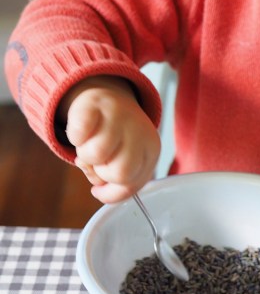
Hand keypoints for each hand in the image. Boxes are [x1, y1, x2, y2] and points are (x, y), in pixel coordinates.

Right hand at [60, 76, 160, 203]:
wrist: (107, 100)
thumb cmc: (116, 139)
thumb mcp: (125, 161)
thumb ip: (116, 181)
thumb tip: (99, 188)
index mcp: (151, 149)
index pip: (133, 184)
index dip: (111, 193)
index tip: (99, 190)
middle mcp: (140, 131)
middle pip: (119, 173)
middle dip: (102, 174)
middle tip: (99, 161)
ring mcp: (119, 115)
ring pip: (97, 155)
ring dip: (86, 156)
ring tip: (90, 145)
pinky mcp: (95, 104)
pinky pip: (79, 134)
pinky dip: (74, 138)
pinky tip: (81, 132)